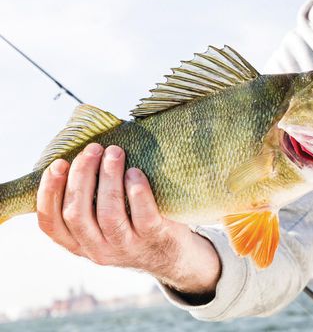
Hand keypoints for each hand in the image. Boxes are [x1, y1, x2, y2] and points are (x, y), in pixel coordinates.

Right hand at [36, 143, 220, 298]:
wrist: (172, 254)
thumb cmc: (131, 226)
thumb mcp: (102, 226)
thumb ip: (88, 203)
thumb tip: (78, 157)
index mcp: (79, 244)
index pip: (51, 224)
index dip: (49, 192)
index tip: (58, 164)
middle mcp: (98, 249)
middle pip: (77, 214)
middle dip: (81, 176)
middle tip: (93, 149)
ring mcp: (126, 246)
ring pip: (109, 214)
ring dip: (109, 178)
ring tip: (114, 153)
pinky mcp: (153, 238)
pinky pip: (143, 216)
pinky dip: (137, 192)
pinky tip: (135, 172)